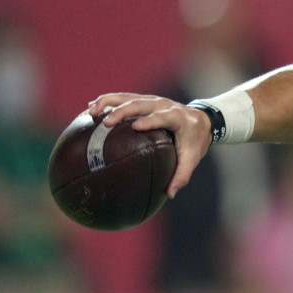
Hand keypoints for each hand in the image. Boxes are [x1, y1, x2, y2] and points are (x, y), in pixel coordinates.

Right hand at [87, 93, 212, 197]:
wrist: (201, 120)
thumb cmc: (194, 142)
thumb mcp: (192, 158)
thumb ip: (182, 175)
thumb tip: (169, 194)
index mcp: (178, 118)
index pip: (164, 117)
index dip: (151, 120)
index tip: (136, 127)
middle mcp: (164, 105)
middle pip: (141, 104)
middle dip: (123, 111)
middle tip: (106, 122)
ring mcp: (153, 100)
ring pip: (129, 97)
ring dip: (109, 102)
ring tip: (91, 111)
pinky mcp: (144, 100)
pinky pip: (124, 98)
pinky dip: (107, 101)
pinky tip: (90, 109)